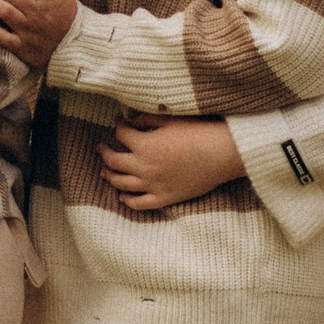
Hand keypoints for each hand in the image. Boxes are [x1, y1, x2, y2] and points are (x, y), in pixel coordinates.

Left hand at [100, 113, 242, 210]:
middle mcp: (144, 167)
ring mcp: (153, 185)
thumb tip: (131, 119)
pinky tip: (122, 196)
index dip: (119, 125)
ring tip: (104, 172)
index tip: (119, 121)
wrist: (223, 154)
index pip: (121, 134)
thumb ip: (147, 119)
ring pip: (122, 184)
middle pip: (114, 161)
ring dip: (110, 176)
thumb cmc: (199, 132)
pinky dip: (128, 201)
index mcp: (144, 145)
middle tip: (100, 148)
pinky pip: (139, 204)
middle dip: (105, 152)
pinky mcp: (165, 198)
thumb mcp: (171, 119)